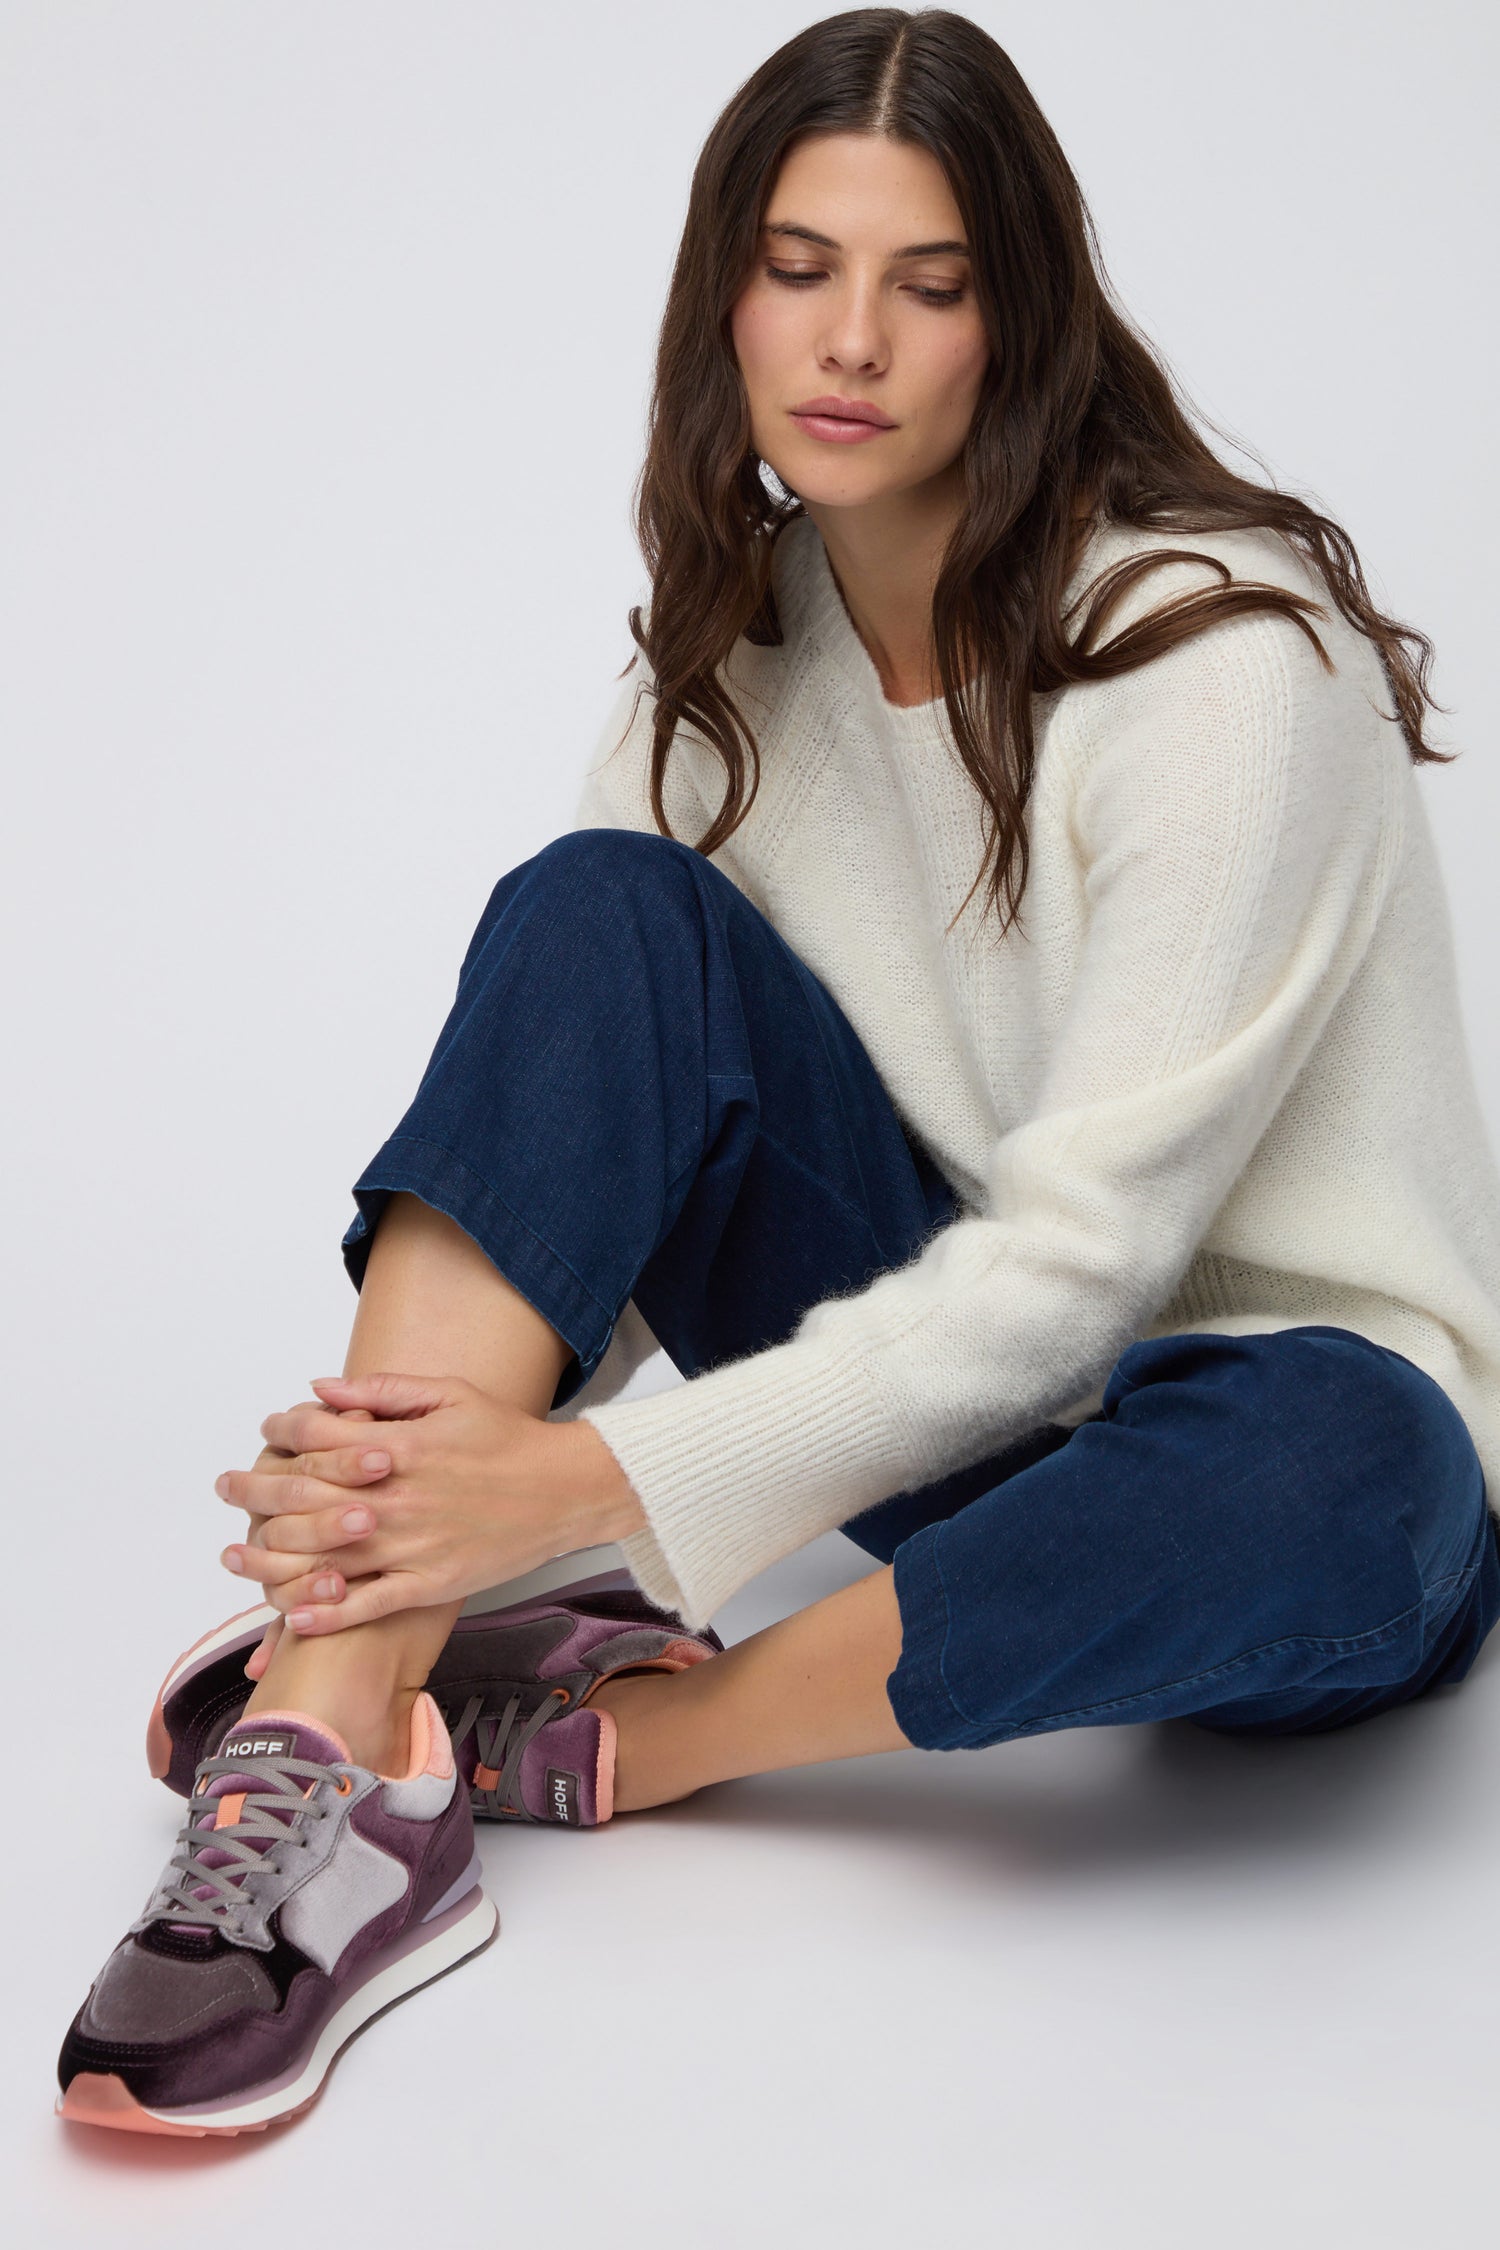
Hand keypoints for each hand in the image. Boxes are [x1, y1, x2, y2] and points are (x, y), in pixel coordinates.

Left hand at [216, 1371, 641, 1637]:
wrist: (566, 1489)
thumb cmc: (508, 1439)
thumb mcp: (449, 1395)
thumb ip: (381, 1392)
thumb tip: (321, 1388)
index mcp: (402, 1447)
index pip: (320, 1439)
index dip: (282, 1433)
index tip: (262, 1435)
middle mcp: (399, 1498)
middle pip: (308, 1499)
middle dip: (258, 1491)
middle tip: (228, 1489)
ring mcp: (414, 1545)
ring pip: (327, 1558)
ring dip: (273, 1558)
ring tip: (237, 1556)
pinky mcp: (431, 1583)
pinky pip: (368, 1605)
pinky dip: (328, 1613)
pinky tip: (293, 1614)